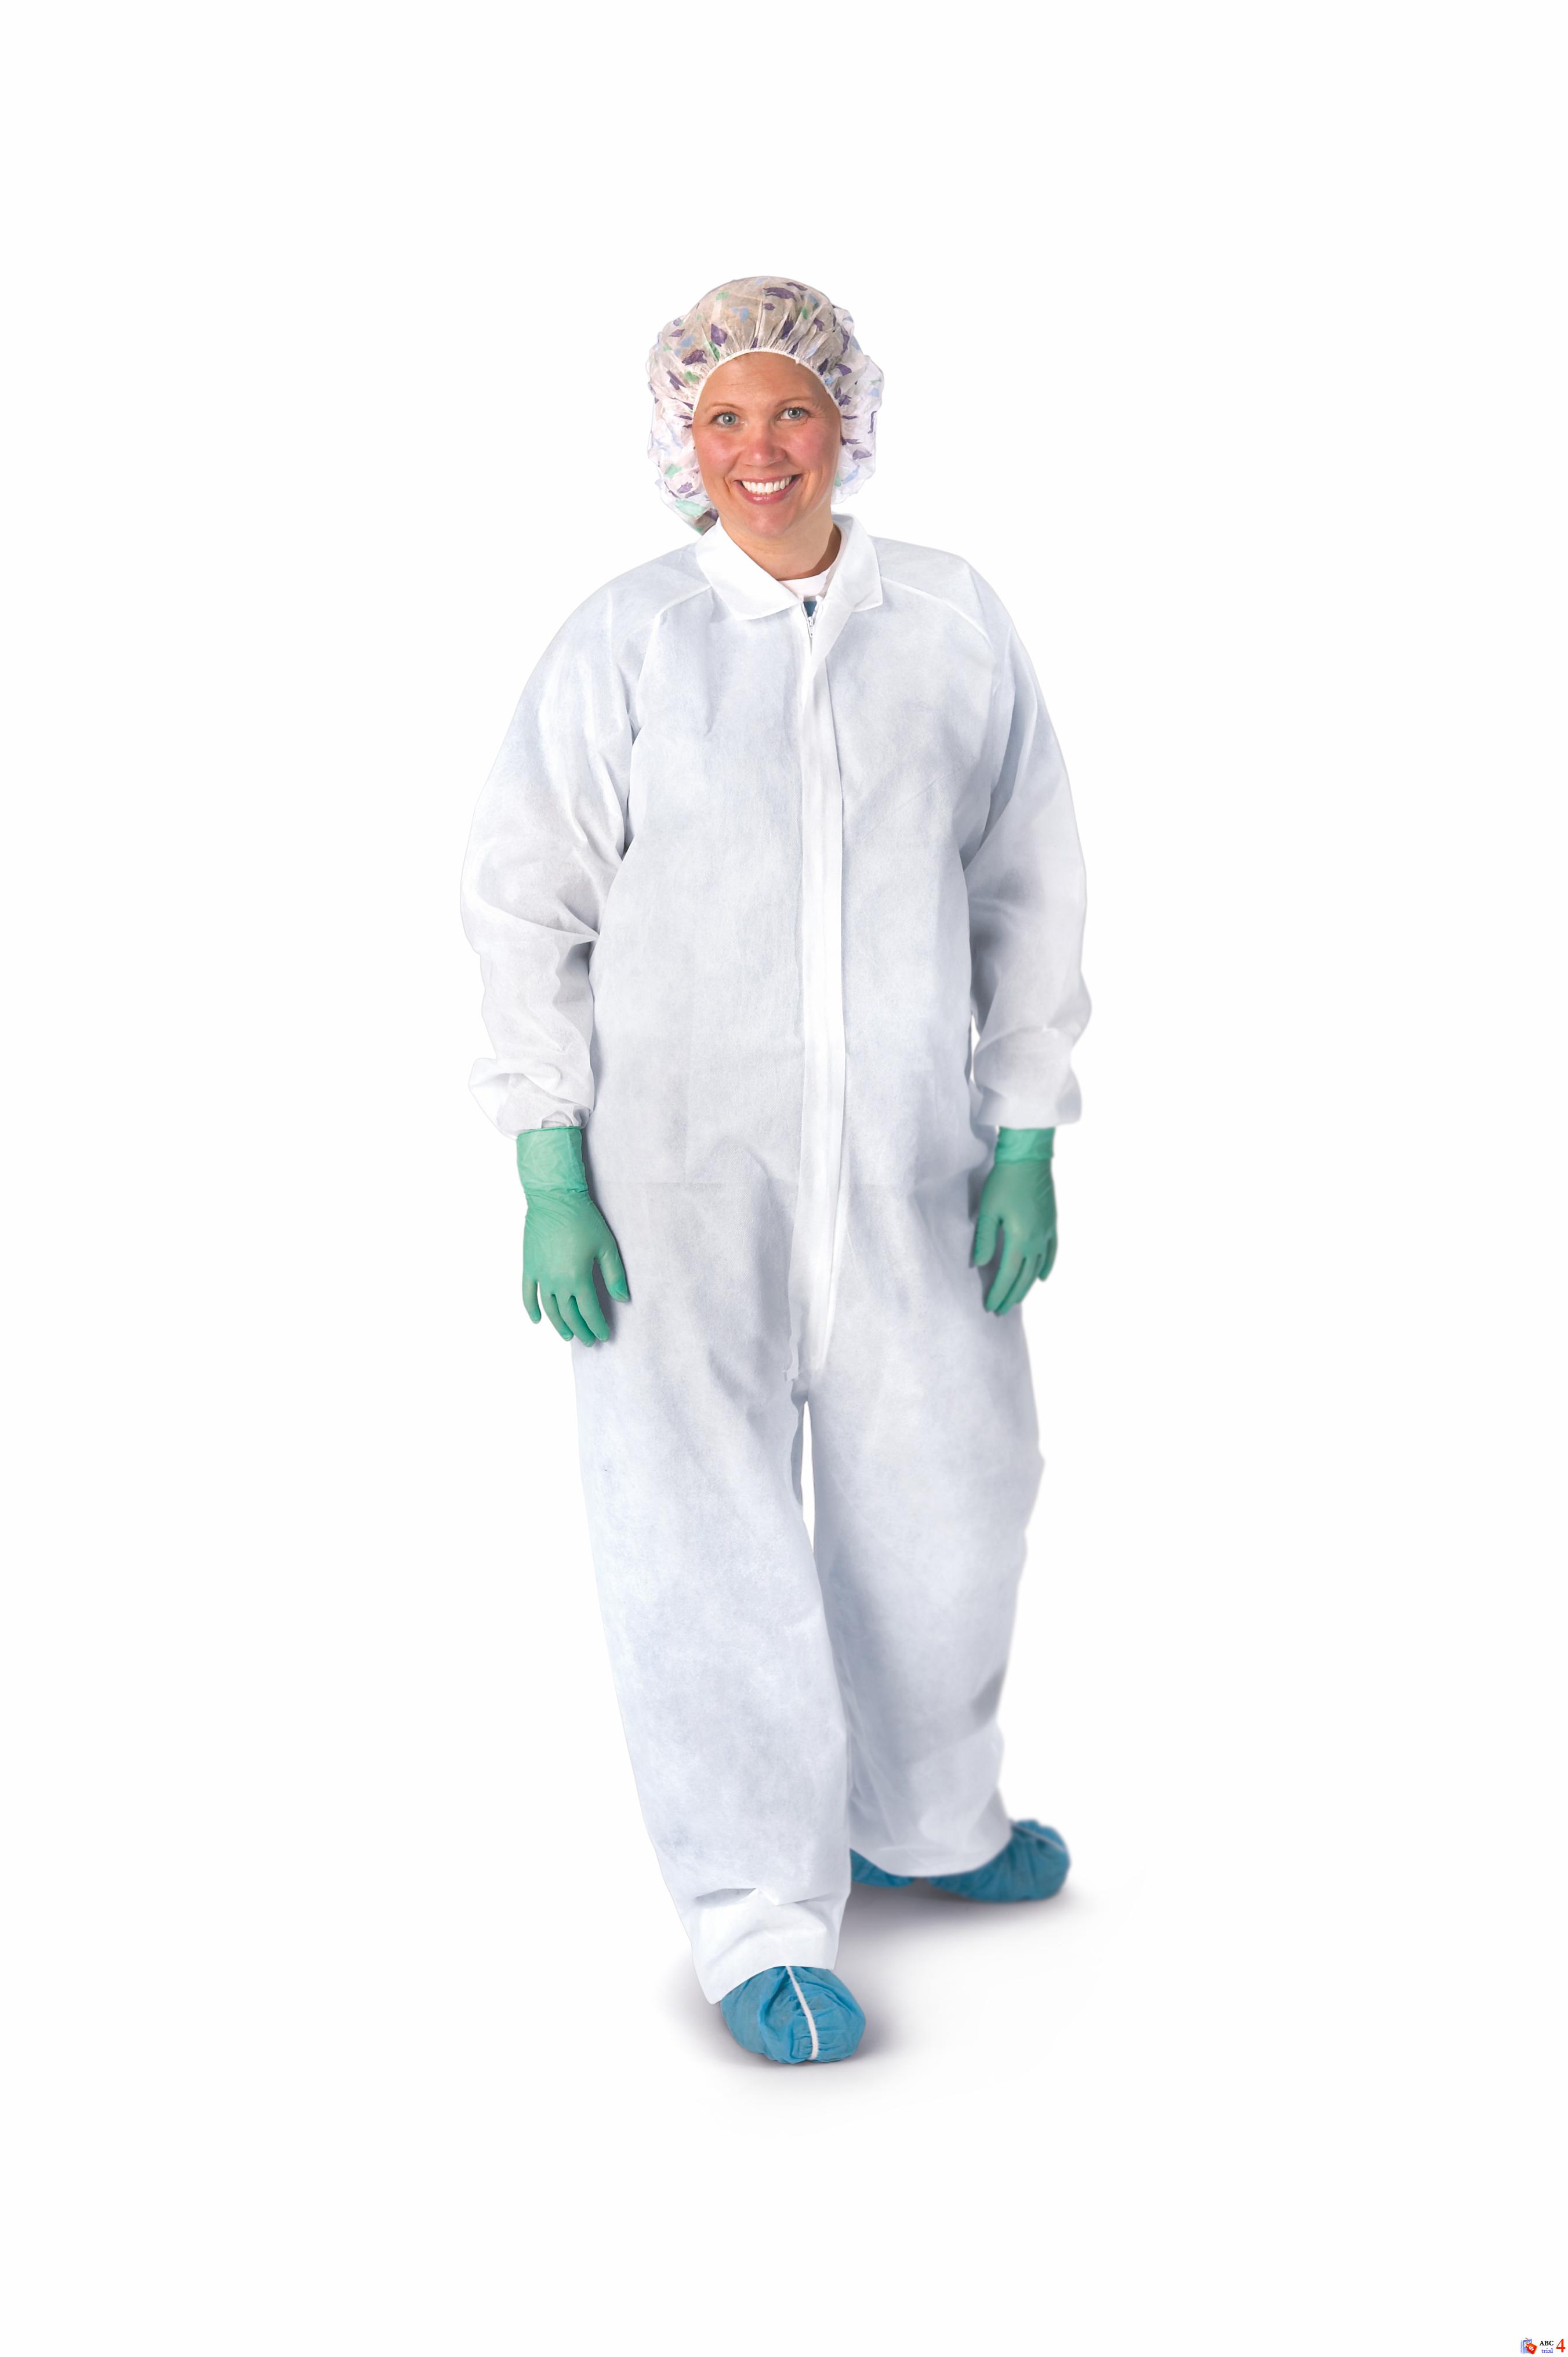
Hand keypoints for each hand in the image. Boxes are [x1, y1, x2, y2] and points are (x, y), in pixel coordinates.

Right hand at [523, 1189, 628, 1343]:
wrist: (554, 1198)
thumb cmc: (583, 1219)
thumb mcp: (606, 1246)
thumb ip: (614, 1275)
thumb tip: (623, 1299)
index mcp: (578, 1278)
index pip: (590, 1312)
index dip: (597, 1326)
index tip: (604, 1336)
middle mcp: (557, 1282)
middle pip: (569, 1315)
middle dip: (581, 1330)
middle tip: (589, 1340)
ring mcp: (540, 1275)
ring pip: (549, 1309)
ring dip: (559, 1326)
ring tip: (568, 1335)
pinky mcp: (529, 1266)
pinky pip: (528, 1294)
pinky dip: (531, 1309)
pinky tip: (537, 1320)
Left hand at [972, 1155, 1057, 1313]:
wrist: (1029, 1157)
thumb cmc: (1004, 1181)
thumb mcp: (988, 1210)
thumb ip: (984, 1240)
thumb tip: (977, 1264)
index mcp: (1019, 1239)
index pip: (1008, 1275)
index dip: (999, 1293)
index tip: (990, 1307)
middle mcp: (1036, 1240)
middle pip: (1023, 1277)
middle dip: (1011, 1295)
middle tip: (1000, 1310)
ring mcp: (1047, 1232)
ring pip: (1038, 1268)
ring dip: (1027, 1286)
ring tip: (1016, 1298)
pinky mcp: (1052, 1223)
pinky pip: (1052, 1252)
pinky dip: (1047, 1267)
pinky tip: (1042, 1278)